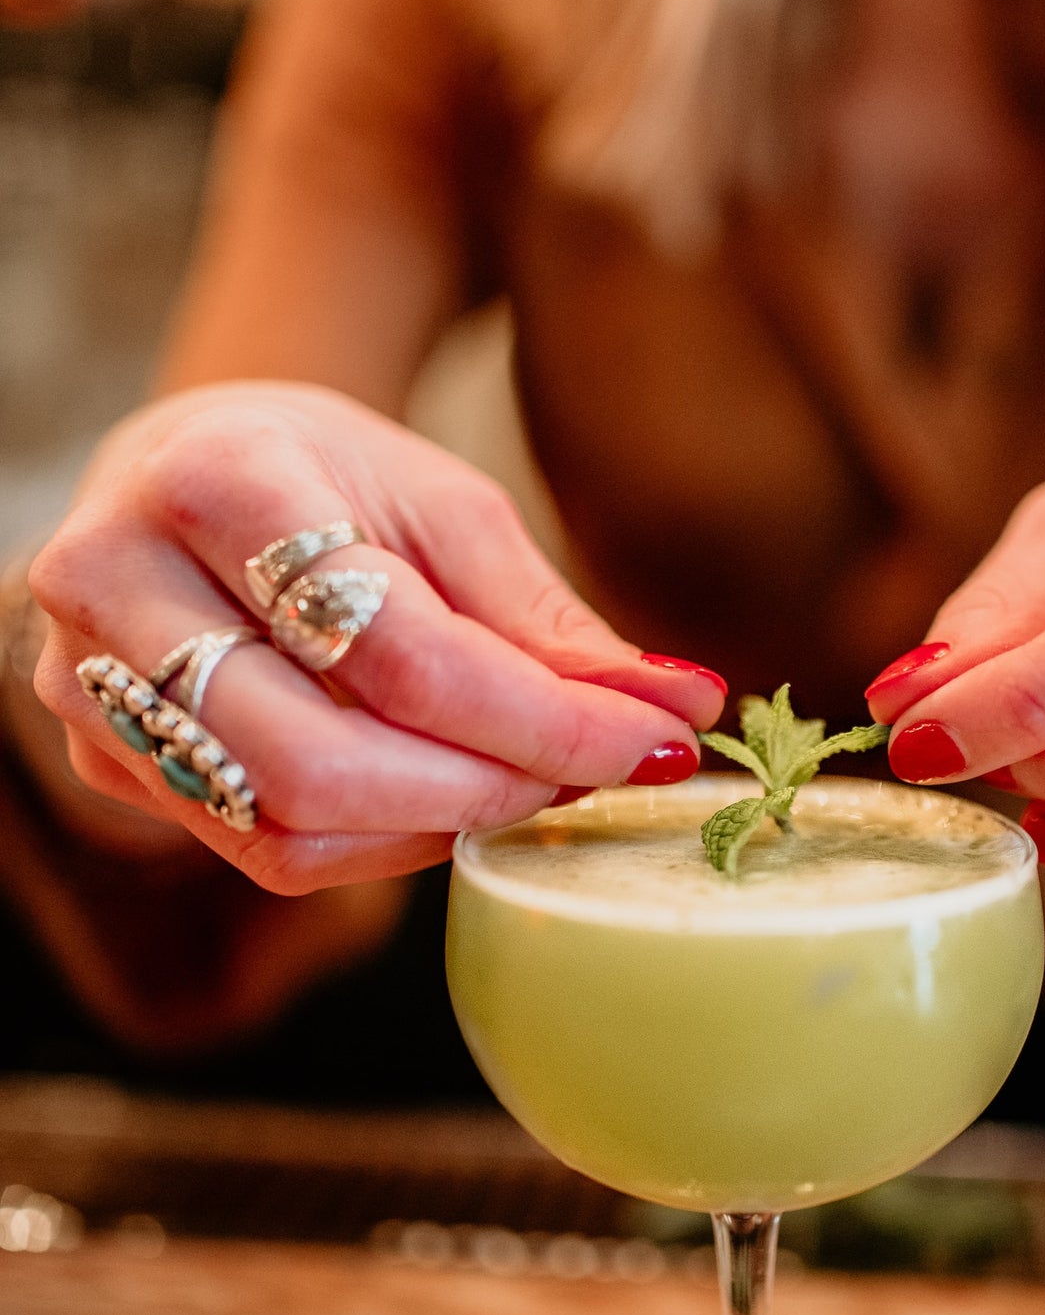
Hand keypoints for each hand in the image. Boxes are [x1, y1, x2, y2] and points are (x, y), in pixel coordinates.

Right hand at [29, 384, 724, 892]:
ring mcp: (92, 687)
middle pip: (325, 763)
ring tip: (536, 782)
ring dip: (442, 826)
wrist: (185, 468)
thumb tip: (682, 706)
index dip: (543, 718)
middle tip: (603, 776)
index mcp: (212, 480)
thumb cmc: (325, 477)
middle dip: (491, 788)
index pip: (398, 652)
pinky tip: (453, 798)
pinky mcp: (107, 762)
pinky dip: (384, 841)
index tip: (658, 738)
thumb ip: (545, 620)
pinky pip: (266, 846)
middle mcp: (119, 585)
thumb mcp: (445, 506)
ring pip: (288, 826)